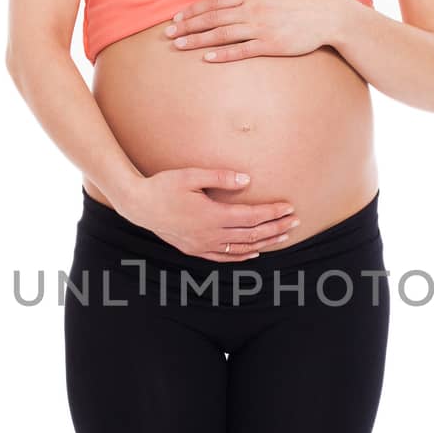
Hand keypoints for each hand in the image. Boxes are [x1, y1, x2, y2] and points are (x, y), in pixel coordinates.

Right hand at [119, 168, 300, 260]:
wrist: (138, 206)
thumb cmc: (163, 186)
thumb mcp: (190, 176)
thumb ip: (220, 177)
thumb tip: (246, 180)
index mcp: (212, 215)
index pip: (251, 216)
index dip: (272, 213)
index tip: (289, 207)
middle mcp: (211, 234)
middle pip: (252, 234)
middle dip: (276, 227)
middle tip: (295, 222)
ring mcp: (203, 245)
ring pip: (241, 248)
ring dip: (265, 243)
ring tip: (284, 236)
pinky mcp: (195, 249)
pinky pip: (224, 257)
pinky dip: (242, 256)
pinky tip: (254, 253)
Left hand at [162, 0, 342, 60]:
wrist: (328, 16)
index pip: (216, 0)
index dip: (194, 9)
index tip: (177, 17)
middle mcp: (253, 10)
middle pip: (213, 17)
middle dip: (188, 26)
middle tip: (168, 34)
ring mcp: (261, 28)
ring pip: (222, 34)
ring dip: (198, 40)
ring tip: (179, 46)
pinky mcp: (270, 46)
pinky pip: (242, 50)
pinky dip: (223, 54)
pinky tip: (207, 58)